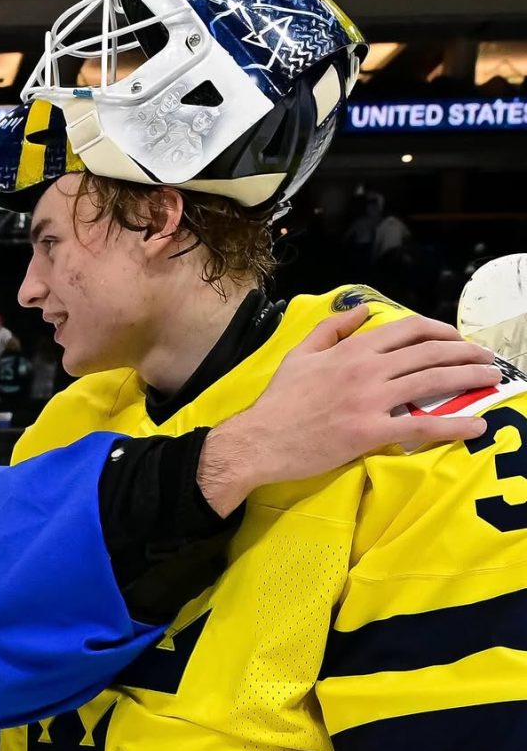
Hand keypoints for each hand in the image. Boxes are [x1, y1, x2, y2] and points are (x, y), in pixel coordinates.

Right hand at [198, 305, 499, 515]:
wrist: (259, 439)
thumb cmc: (278, 400)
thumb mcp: (300, 354)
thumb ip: (332, 329)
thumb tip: (362, 311)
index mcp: (352, 349)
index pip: (408, 330)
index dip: (440, 330)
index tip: (458, 339)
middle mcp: (367, 369)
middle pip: (429, 353)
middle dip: (466, 353)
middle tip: (488, 360)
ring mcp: (370, 400)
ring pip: (432, 382)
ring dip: (469, 379)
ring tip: (492, 381)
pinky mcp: (371, 432)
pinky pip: (421, 426)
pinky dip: (453, 425)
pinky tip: (476, 426)